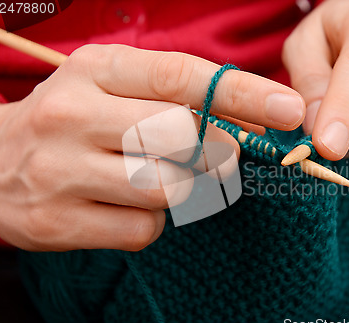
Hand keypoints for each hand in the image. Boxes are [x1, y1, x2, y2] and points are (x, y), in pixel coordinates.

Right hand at [0, 44, 304, 250]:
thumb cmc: (73, 119)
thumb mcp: (115, 88)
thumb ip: (179, 97)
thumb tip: (255, 121)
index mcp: (95, 69)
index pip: (182, 76)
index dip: (244, 93)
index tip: (289, 110)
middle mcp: (75, 114)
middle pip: (184, 136)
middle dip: (215, 151)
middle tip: (211, 154)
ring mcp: (63, 170)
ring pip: (169, 187)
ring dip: (179, 187)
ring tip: (150, 176)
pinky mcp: (59, 222)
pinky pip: (144, 228)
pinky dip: (150, 220)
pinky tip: (124, 205)